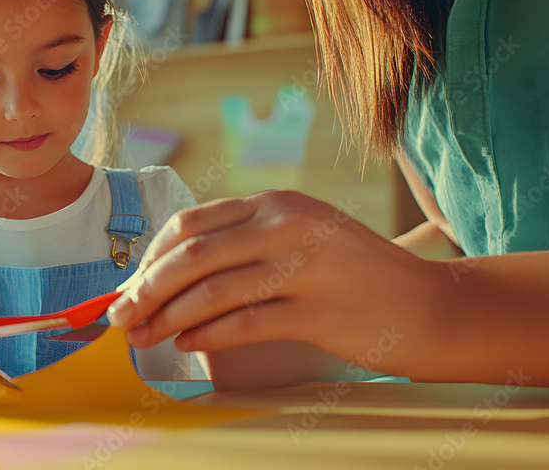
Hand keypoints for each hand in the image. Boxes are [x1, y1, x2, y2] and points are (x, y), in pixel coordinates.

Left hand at [106, 191, 451, 376]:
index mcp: (275, 203)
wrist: (429, 306)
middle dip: (145, 289)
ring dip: (166, 318)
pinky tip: (186, 345)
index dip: (150, 258)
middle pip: (191, 256)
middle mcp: (287, 225)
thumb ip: (242, 242)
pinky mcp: (318, 311)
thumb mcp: (300, 236)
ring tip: (143, 336)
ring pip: (211, 291)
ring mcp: (305, 266)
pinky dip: (206, 336)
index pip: (191, 225)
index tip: (129, 285)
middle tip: (119, 316)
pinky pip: (244, 324)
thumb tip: (166, 272)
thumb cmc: (351, 276)